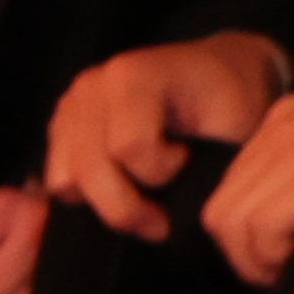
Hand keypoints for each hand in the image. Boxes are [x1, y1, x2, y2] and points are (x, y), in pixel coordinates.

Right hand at [42, 32, 286, 243]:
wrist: (219, 71)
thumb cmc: (234, 99)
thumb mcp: (235, 125)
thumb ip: (204, 164)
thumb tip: (177, 215)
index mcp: (135, 75)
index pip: (127, 146)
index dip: (160, 173)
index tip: (187, 164)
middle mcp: (91, 86)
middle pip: (87, 170)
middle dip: (125, 207)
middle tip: (159, 222)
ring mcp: (70, 106)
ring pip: (65, 182)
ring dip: (103, 202)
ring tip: (143, 197)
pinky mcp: (60, 127)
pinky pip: (57, 180)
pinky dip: (87, 195)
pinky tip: (122, 184)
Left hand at [203, 67, 293, 287]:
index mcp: (292, 118)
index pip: (234, 187)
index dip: (250, 232)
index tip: (289, 254)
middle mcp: (283, 125)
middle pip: (222, 208)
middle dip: (246, 253)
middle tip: (287, 274)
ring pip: (229, 223)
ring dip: (257, 262)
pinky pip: (259, 229)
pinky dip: (274, 259)